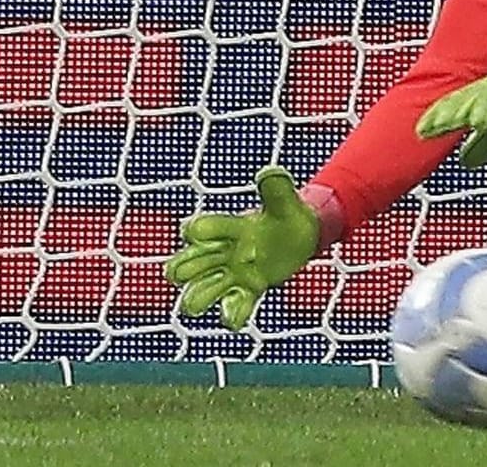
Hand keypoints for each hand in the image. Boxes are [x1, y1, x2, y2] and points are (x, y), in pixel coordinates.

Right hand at [164, 167, 320, 329]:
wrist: (304, 236)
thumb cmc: (288, 214)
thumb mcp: (285, 202)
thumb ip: (276, 189)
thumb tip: (269, 172)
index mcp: (226, 227)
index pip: (194, 230)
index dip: (196, 232)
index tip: (203, 232)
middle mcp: (221, 253)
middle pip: (182, 266)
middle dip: (187, 270)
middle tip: (216, 268)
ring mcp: (232, 274)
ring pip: (195, 294)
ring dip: (200, 297)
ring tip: (224, 292)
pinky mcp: (247, 291)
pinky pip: (230, 309)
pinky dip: (230, 314)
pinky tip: (239, 310)